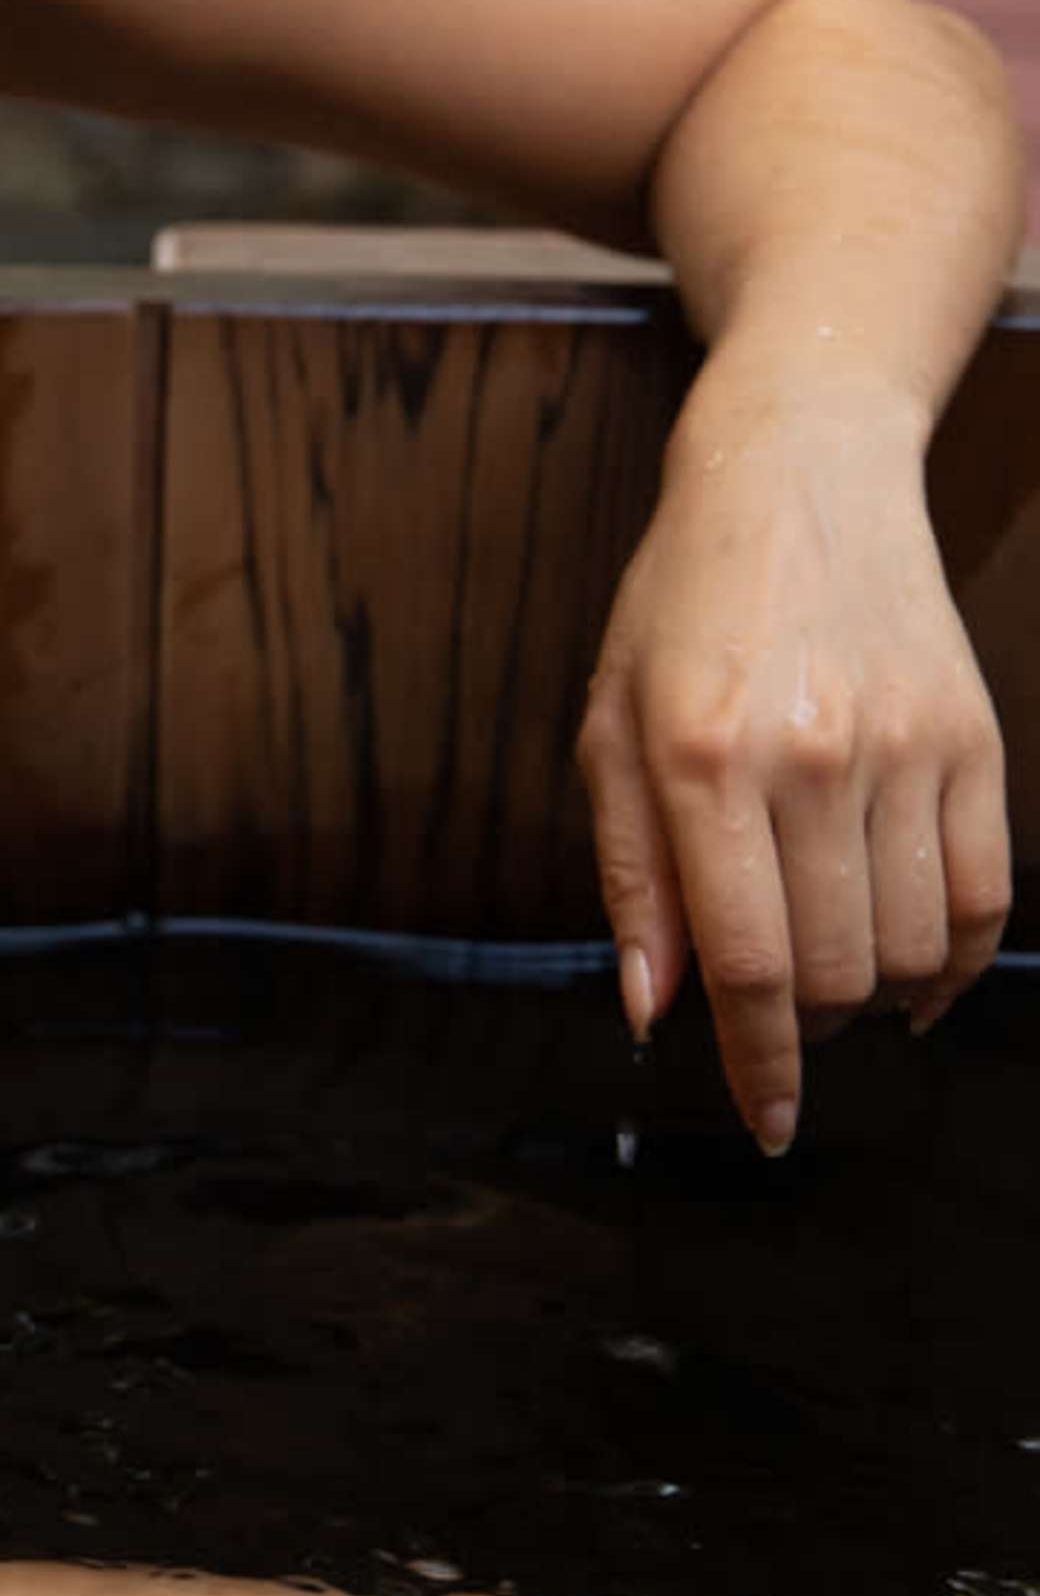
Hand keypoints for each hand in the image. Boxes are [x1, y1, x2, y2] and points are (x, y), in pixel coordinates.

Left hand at [577, 369, 1011, 1149]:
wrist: (797, 471)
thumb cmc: (682, 605)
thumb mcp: (610, 726)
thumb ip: (633, 876)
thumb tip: (654, 1008)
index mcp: (700, 759)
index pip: (747, 965)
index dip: (761, 1067)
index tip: (767, 1124)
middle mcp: (811, 756)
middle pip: (837, 972)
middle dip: (807, 1028)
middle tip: (780, 1017)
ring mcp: (906, 745)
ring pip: (914, 947)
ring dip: (874, 996)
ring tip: (833, 973)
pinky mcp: (974, 736)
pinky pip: (984, 896)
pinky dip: (954, 961)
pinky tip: (913, 971)